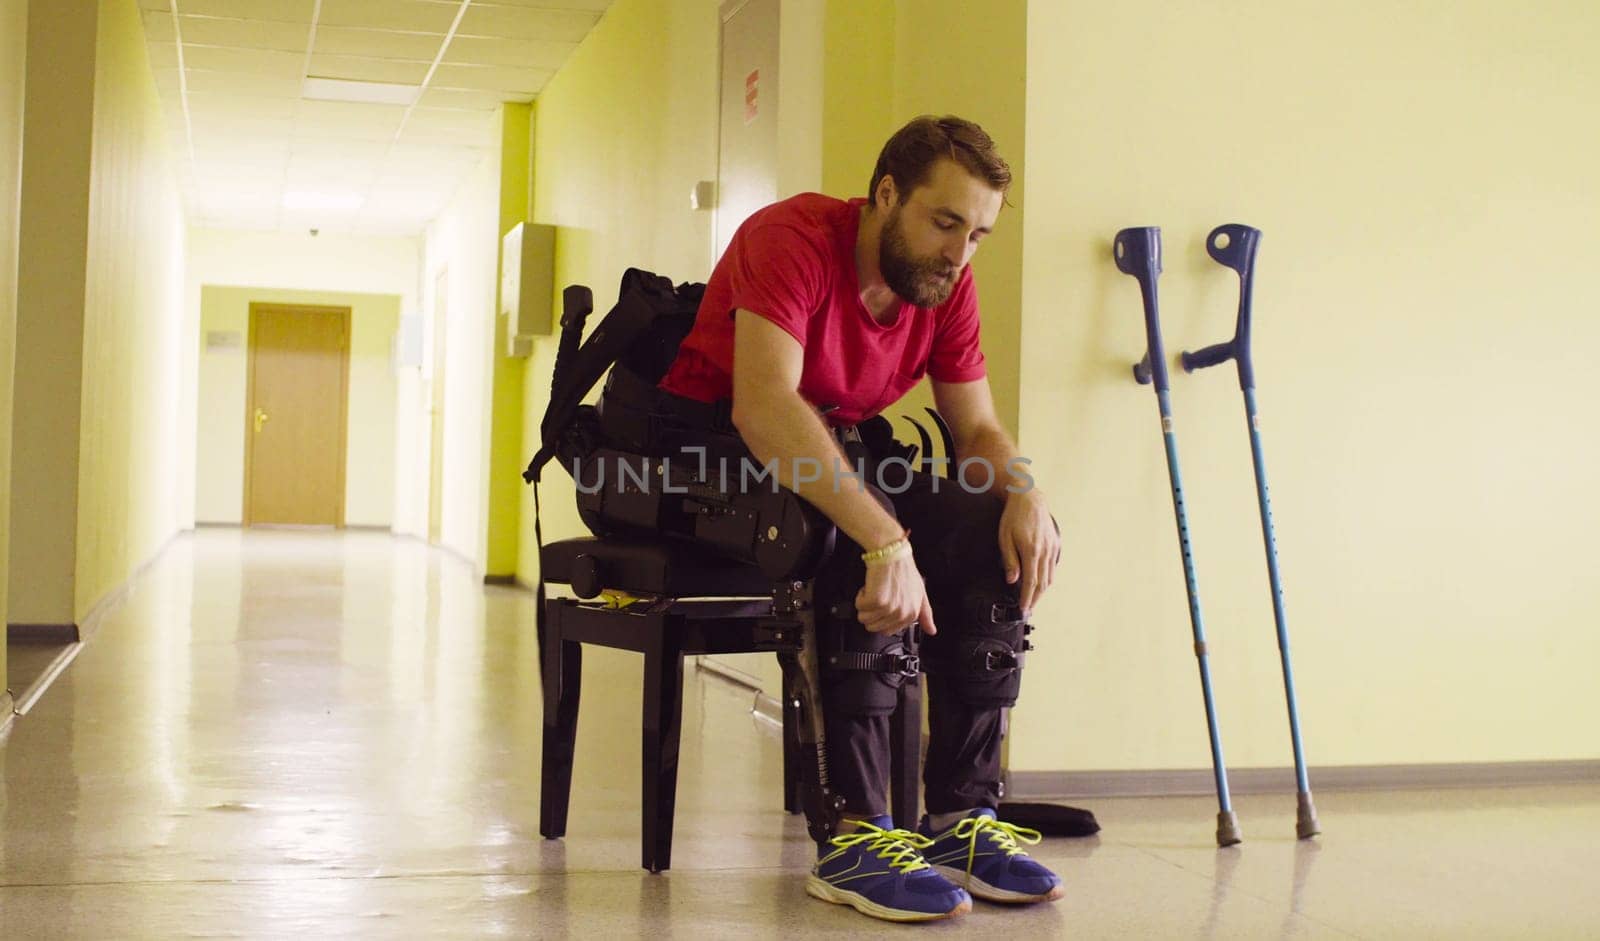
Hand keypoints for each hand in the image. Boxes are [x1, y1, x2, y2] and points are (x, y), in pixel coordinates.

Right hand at [855, 555, 937, 635]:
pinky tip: (871, 586)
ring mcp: (889, 608)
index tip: (885, 603)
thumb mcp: (920, 593)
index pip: (887, 631)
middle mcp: (901, 613)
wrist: (891, 554)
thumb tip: (932, 630)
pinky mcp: (876, 600)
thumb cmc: (903, 570)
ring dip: (865, 604)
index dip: (880, 617)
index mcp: (912, 614)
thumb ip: (925, 614)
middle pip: (873, 627)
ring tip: (875, 590)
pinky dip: (861, 596)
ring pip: (864, 619)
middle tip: (880, 595)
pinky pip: (859, 607)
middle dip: (871, 612)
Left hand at [999, 489, 1059, 615]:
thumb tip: (1012, 581)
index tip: (1023, 609)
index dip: (1027, 598)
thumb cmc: (1013, 517)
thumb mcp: (1005, 538)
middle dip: (1035, 599)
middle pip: (1042, 583)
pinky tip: (1041, 583)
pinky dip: (1048, 578)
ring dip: (1042, 591)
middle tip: (1028, 610)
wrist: (1029, 498)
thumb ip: (1010, 560)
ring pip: (1049, 577)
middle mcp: (1044, 552)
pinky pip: (1052, 566)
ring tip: (1033, 600)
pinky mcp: (1055, 544)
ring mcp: (1052, 548)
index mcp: (1031, 551)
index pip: (1030, 582)